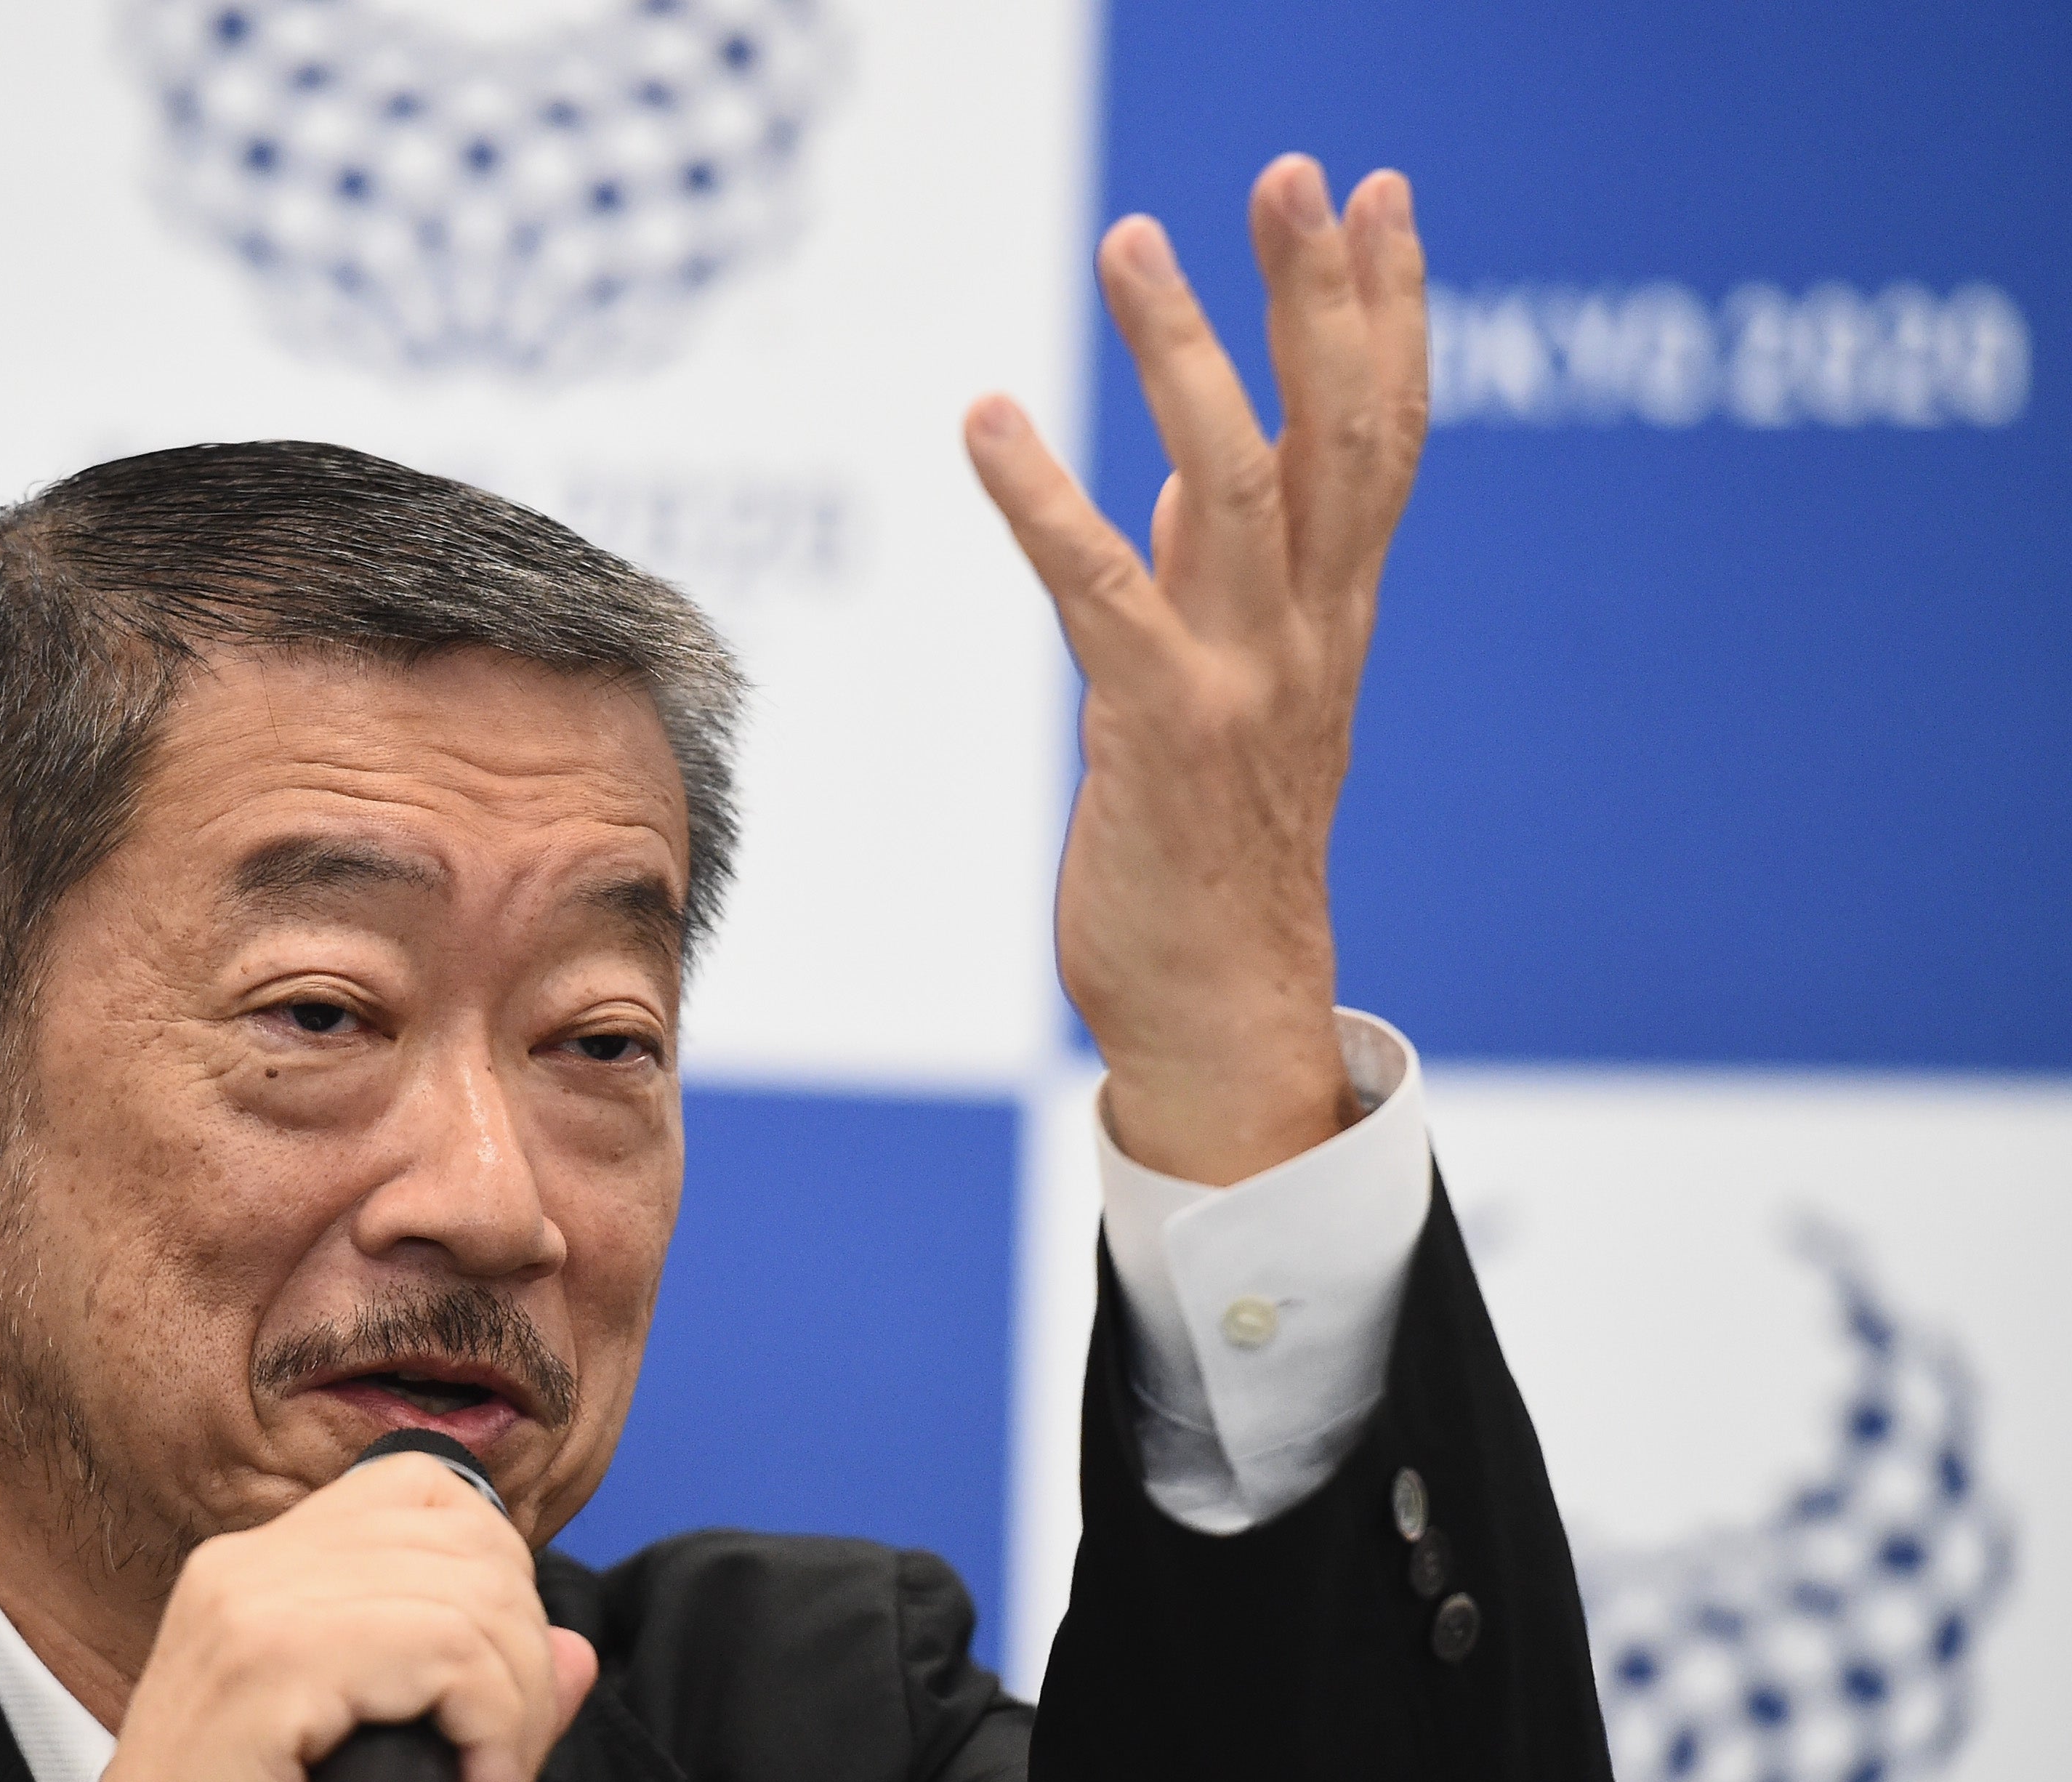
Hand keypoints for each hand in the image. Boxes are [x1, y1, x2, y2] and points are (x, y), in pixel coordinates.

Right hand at [77, 1453, 600, 1781]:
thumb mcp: (370, 1751)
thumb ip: (471, 1686)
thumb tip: (574, 1652)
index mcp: (264, 1567)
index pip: (425, 1494)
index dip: (495, 1582)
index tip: (490, 1689)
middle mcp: (253, 1566)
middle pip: (469, 1540)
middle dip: (524, 1655)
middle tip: (499, 1758)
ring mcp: (257, 1608)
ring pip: (474, 1596)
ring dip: (517, 1705)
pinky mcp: (272, 1668)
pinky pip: (449, 1652)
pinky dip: (495, 1730)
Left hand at [965, 155, 1429, 1185]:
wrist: (1225, 1014)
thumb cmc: (1215, 862)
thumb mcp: (1232, 704)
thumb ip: (1214, 585)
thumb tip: (1175, 482)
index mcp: (1335, 623)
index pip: (1382, 438)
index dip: (1389, 311)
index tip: (1382, 198)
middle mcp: (1309, 636)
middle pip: (1335, 431)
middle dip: (1320, 291)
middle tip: (1300, 170)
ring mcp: (1242, 680)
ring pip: (1230, 482)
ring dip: (1183, 353)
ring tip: (1134, 240)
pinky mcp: (1155, 729)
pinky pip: (1098, 590)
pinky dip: (1042, 498)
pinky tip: (988, 419)